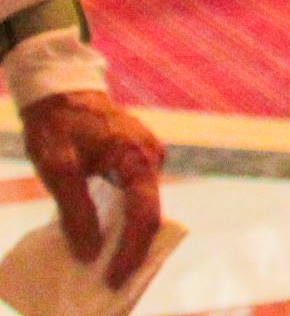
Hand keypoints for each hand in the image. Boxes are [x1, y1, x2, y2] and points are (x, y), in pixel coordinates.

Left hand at [19, 91, 163, 286]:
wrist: (60, 89)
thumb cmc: (57, 126)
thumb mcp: (58, 170)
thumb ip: (76, 212)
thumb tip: (89, 253)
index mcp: (138, 158)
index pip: (145, 215)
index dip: (131, 252)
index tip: (113, 280)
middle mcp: (152, 157)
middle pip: (149, 213)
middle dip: (132, 249)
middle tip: (110, 280)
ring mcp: (148, 154)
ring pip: (143, 204)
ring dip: (127, 234)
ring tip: (107, 262)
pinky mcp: (137, 155)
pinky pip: (136, 193)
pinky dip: (123, 217)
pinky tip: (105, 232)